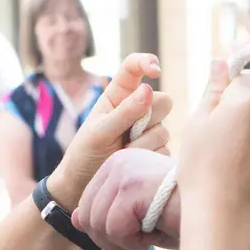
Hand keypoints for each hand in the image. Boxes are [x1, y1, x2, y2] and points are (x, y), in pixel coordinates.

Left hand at [46, 54, 171, 209]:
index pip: (134, 68)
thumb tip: (148, 90)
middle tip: (125, 135)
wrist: (83, 187)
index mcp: (118, 96)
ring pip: (164, 128)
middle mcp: (137, 109)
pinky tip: (132, 164)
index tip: (154, 70)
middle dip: (148, 117)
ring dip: (142, 144)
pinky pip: (165, 149)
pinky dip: (147, 158)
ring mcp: (149, 131)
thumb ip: (123, 113)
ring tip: (121, 154)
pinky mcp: (157, 151)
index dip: (146, 62)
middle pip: (163, 101)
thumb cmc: (84, 155)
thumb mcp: (98, 132)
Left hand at [72, 149, 180, 249]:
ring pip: (98, 225)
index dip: (106, 232)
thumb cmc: (181, 216)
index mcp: (118, 164)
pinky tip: (154, 232)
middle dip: (111, 239)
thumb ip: (105, 213)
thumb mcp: (136, 215)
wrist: (217, 213)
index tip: (136, 231)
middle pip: (87, 217)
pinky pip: (115, 229)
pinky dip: (135, 242)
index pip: (85, 207)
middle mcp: (118, 161)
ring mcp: (124, 171)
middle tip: (141, 238)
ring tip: (149, 233)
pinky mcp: (132, 187)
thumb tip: (75, 220)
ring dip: (124, 242)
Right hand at [175, 60, 249, 233]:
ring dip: (244, 133)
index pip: (244, 76)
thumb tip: (220, 64)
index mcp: (245, 102)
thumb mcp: (196, 124)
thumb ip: (212, 91)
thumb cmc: (201, 168)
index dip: (230, 86)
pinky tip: (235, 170)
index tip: (216, 101)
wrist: (222, 215)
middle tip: (211, 137)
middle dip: (235, 112)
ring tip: (223, 159)